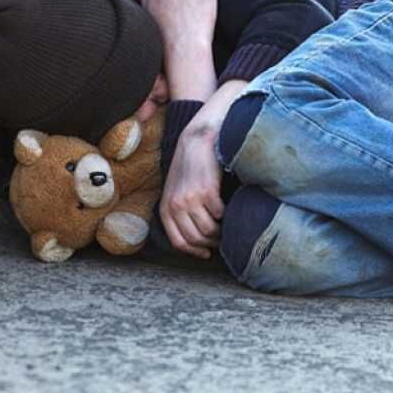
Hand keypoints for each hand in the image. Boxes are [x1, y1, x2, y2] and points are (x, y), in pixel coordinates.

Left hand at [159, 124, 224, 258]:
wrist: (197, 140)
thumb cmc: (188, 167)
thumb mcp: (175, 191)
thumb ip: (179, 212)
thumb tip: (195, 240)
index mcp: (166, 208)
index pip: (179, 242)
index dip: (195, 251)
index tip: (207, 253)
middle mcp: (176, 206)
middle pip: (195, 239)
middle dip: (211, 243)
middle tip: (222, 239)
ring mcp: (191, 199)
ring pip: (209, 230)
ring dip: (221, 231)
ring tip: (226, 225)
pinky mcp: (207, 191)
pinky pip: (220, 214)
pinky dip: (226, 214)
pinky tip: (227, 207)